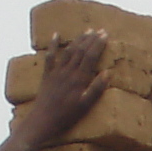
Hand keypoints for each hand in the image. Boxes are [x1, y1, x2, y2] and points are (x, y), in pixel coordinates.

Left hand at [12, 31, 109, 149]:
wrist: (43, 120)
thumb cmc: (67, 116)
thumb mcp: (85, 105)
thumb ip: (96, 89)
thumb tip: (108, 73)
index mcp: (79, 79)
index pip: (90, 57)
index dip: (98, 45)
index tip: (105, 35)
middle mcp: (68, 72)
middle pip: (80, 51)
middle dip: (90, 39)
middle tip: (99, 30)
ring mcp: (56, 72)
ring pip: (68, 51)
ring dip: (77, 40)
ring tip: (86, 31)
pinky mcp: (47, 75)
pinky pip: (50, 57)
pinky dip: (53, 45)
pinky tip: (56, 35)